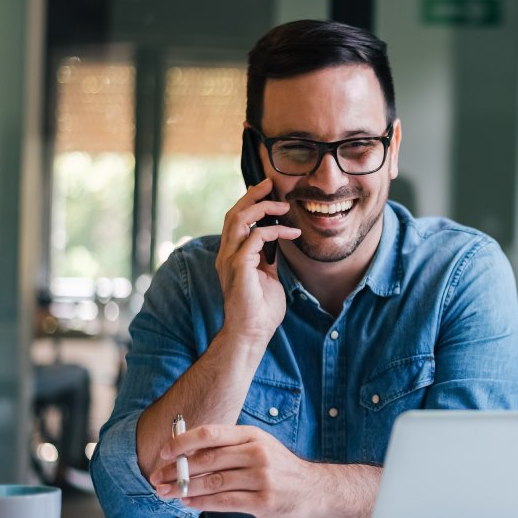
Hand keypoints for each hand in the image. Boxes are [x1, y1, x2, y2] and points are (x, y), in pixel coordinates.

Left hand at [150, 424, 317, 517]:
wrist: (314, 488)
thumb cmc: (280, 467)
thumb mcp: (258, 446)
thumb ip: (228, 448)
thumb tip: (188, 453)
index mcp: (252, 436)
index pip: (210, 434)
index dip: (183, 442)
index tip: (164, 452)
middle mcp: (257, 453)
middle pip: (207, 459)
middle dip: (177, 470)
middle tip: (158, 478)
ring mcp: (261, 477)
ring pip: (212, 482)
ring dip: (185, 489)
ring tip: (169, 493)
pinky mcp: (263, 501)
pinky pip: (224, 502)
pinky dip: (202, 503)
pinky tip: (190, 503)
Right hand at [216, 179, 299, 344]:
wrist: (252, 333)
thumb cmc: (261, 310)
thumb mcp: (267, 277)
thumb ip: (267, 259)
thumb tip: (276, 243)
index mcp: (232, 256)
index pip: (235, 221)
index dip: (249, 203)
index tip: (267, 192)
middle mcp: (226, 254)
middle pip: (233, 214)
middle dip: (252, 196)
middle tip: (270, 184)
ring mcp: (230, 260)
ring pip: (239, 220)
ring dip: (261, 208)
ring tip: (282, 205)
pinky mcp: (239, 267)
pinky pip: (254, 237)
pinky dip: (274, 231)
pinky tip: (291, 233)